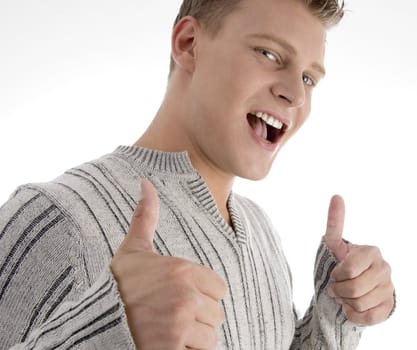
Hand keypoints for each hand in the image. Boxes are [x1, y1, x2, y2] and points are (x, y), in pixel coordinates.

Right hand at [110, 179, 226, 348]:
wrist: (94, 322)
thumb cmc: (117, 286)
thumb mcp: (133, 251)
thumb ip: (145, 217)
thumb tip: (145, 183)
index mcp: (183, 271)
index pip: (219, 289)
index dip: (203, 296)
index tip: (179, 298)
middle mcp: (186, 296)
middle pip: (217, 314)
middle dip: (199, 318)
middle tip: (171, 316)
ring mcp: (180, 324)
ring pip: (210, 336)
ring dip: (193, 338)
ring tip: (168, 331)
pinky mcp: (173, 348)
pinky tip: (167, 343)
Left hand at [323, 195, 394, 325]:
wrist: (348, 290)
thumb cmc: (340, 266)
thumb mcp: (334, 246)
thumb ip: (335, 223)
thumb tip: (336, 195)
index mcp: (371, 251)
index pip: (350, 268)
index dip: (337, 275)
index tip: (335, 273)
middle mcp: (384, 267)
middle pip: (353, 288)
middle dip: (338, 290)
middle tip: (336, 287)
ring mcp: (388, 287)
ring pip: (359, 304)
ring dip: (345, 303)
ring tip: (345, 296)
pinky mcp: (388, 306)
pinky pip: (367, 317)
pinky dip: (353, 315)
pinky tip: (352, 307)